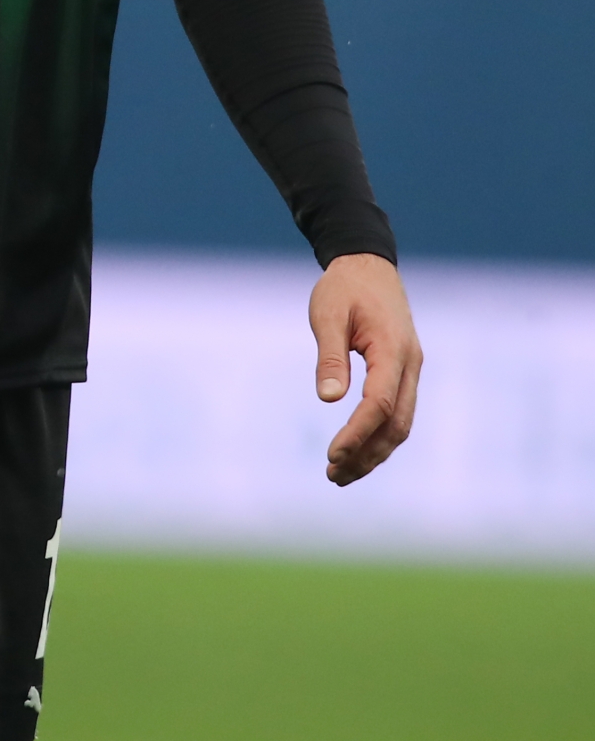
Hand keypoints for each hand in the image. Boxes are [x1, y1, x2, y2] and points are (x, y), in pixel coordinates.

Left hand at [309, 253, 421, 486]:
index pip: (379, 404)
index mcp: (392, 349)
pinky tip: (357, 451)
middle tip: (333, 476)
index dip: (357, 434)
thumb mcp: (328, 315)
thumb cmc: (344, 288)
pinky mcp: (404, 371)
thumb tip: (329, 398)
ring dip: (374, 452)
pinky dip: (379, 436)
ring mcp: (411, 369)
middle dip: (367, 454)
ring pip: (401, 424)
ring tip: (340, 474)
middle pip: (396, 424)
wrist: (368, 264)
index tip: (331, 455)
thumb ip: (330, 356)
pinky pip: (398, 412)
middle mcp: (410, 364)